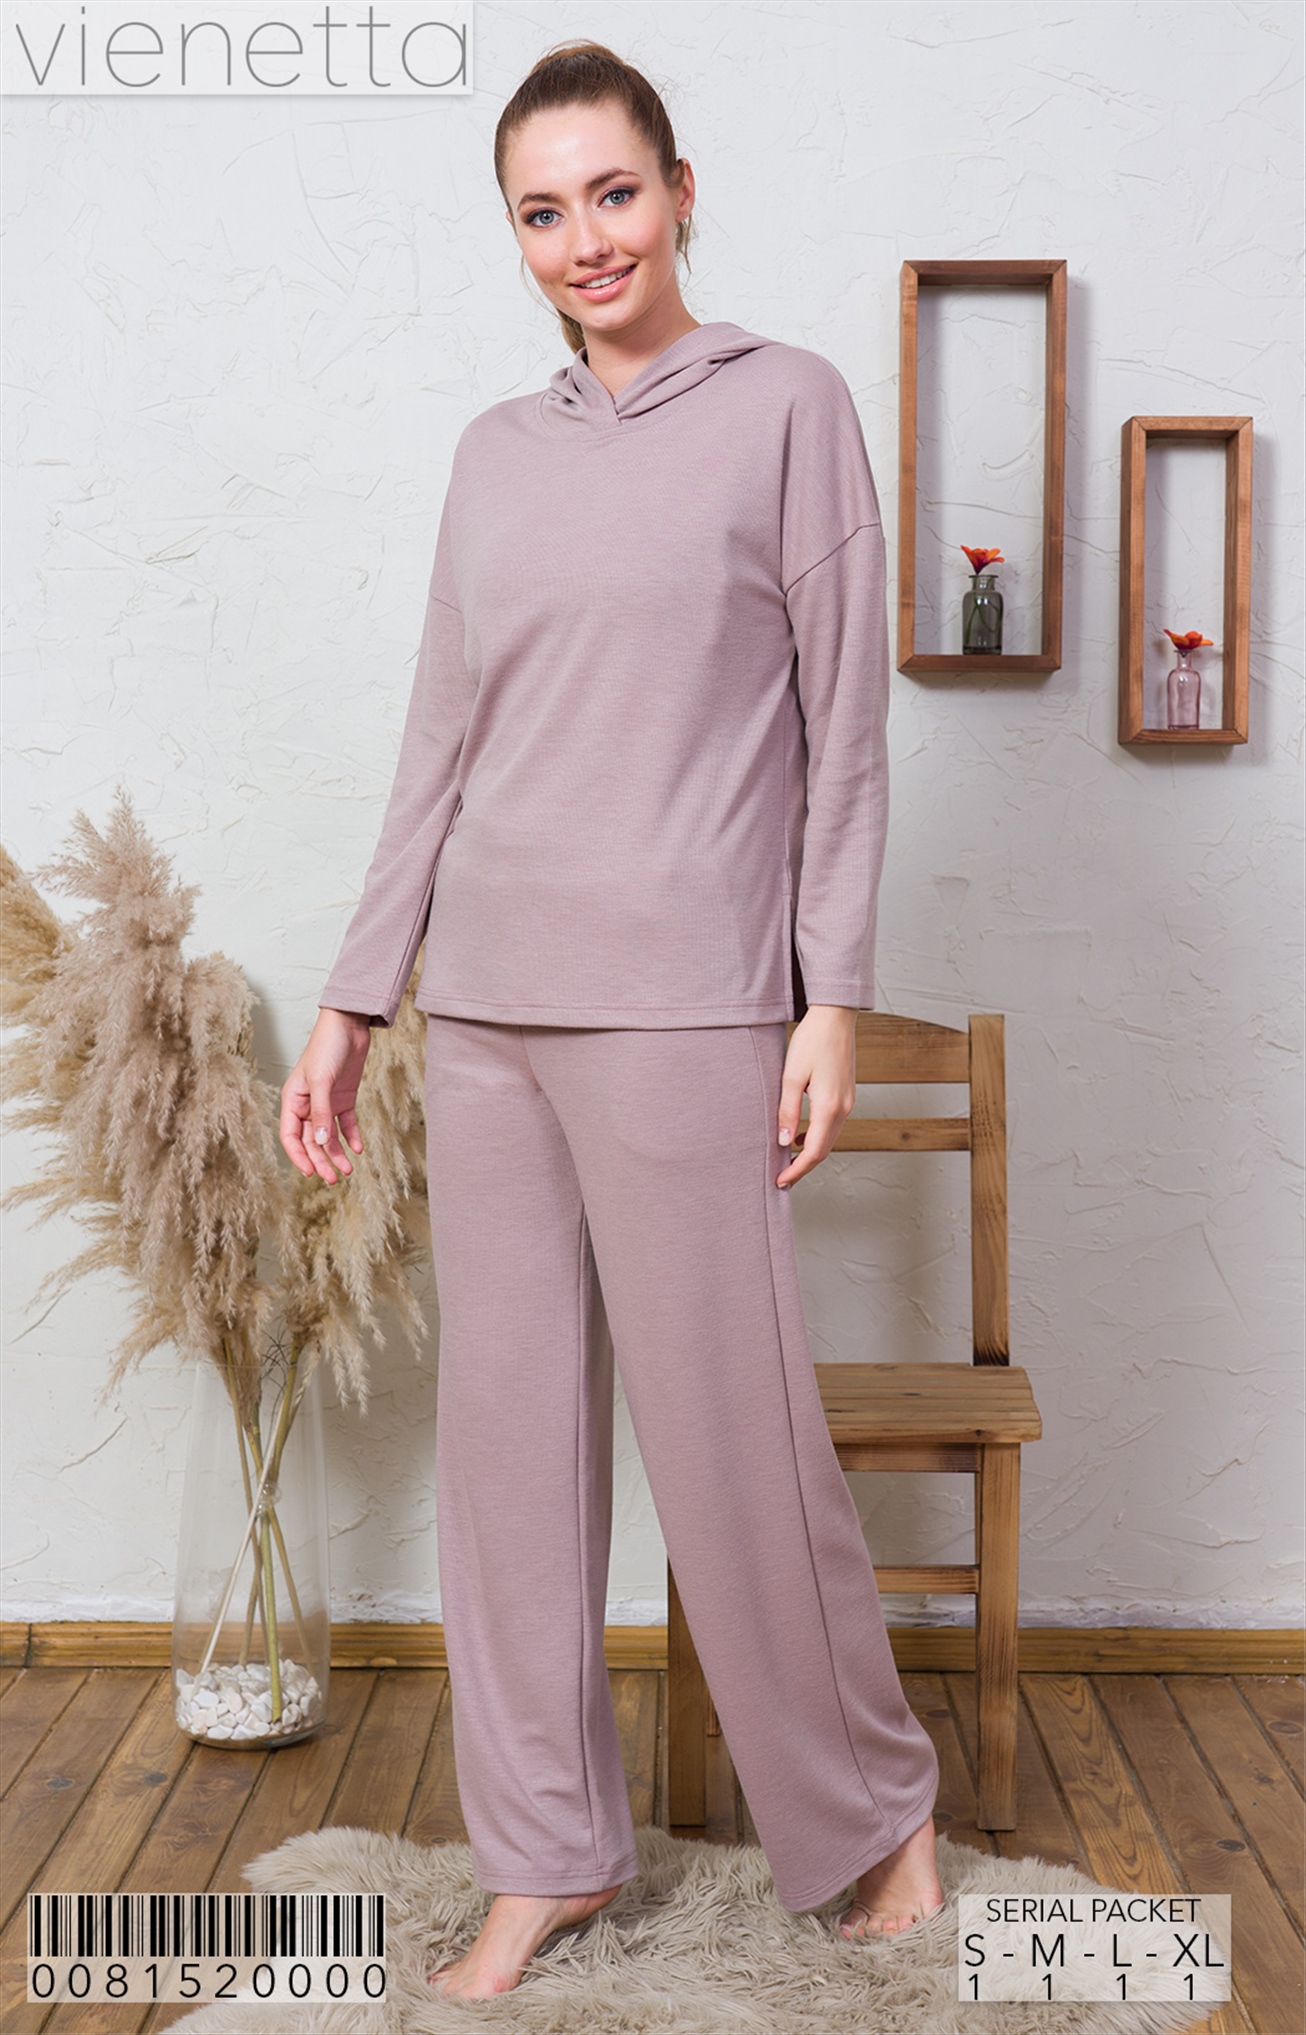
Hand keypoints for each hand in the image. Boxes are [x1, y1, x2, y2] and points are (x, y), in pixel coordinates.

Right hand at [279, 1008, 372, 1183]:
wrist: (350, 1025)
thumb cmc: (327, 1047)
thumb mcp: (322, 1081)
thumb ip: (320, 1113)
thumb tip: (319, 1143)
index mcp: (292, 1100)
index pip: (290, 1136)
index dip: (299, 1156)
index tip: (311, 1173)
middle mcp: (307, 1104)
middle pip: (311, 1140)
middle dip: (321, 1160)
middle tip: (334, 1179)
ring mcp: (327, 1102)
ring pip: (328, 1136)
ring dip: (337, 1153)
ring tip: (348, 1170)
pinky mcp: (344, 1098)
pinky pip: (346, 1124)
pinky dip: (352, 1137)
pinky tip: (358, 1149)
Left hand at [776, 1005, 857, 1187]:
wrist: (835, 1016)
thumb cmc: (812, 1040)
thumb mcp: (791, 1076)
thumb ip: (788, 1111)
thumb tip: (785, 1142)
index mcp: (829, 1106)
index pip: (814, 1151)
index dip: (798, 1170)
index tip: (781, 1181)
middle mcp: (844, 1108)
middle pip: (824, 1150)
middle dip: (804, 1167)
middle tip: (782, 1178)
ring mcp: (848, 1102)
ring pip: (830, 1139)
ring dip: (811, 1153)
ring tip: (788, 1161)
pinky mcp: (847, 1095)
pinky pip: (833, 1126)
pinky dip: (818, 1137)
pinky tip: (801, 1136)